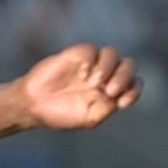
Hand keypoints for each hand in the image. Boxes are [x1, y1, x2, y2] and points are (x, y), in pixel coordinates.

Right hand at [17, 43, 141, 131]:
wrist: (33, 106)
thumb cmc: (62, 114)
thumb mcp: (90, 118)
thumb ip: (108, 107)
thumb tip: (119, 94)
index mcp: (111, 90)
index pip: (134, 82)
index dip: (134, 90)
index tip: (121, 103)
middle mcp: (104, 74)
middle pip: (128, 64)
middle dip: (123, 76)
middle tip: (110, 91)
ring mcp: (89, 63)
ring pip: (112, 53)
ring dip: (108, 68)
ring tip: (93, 83)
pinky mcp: (73, 55)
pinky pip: (89, 50)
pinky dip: (90, 61)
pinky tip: (82, 74)